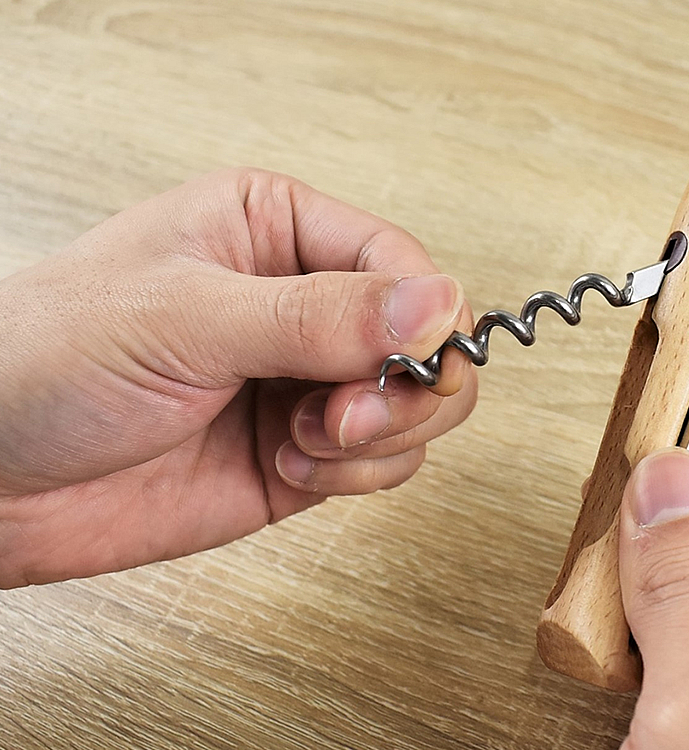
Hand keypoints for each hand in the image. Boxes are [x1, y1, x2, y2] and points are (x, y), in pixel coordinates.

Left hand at [0, 169, 475, 587]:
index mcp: (273, 230)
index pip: (399, 260)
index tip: (408, 360)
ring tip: (308, 438)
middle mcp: (301, 302)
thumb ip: (319, 315)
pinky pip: (383, 462)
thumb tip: (438, 304)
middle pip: (426, 336)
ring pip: (417, 404)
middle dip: (404, 385)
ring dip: (379, 436)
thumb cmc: (45, 360)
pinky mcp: (305, 452)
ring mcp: (305, 381)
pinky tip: (289, 464)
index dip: (425, 313)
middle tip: (346, 413)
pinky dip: (355, 475)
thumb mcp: (185, 319)